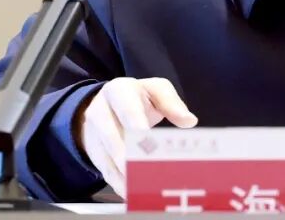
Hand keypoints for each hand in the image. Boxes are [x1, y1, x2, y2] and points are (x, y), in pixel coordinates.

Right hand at [74, 77, 197, 197]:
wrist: (104, 104)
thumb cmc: (137, 97)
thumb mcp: (155, 90)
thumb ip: (171, 102)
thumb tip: (189, 121)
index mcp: (119, 91)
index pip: (127, 107)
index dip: (135, 122)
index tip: (145, 137)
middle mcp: (101, 112)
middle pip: (112, 136)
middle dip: (127, 154)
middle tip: (144, 168)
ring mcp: (95, 135)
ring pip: (107, 157)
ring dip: (124, 174)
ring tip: (141, 186)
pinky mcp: (95, 154)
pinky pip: (106, 171)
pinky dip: (119, 184)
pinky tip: (132, 194)